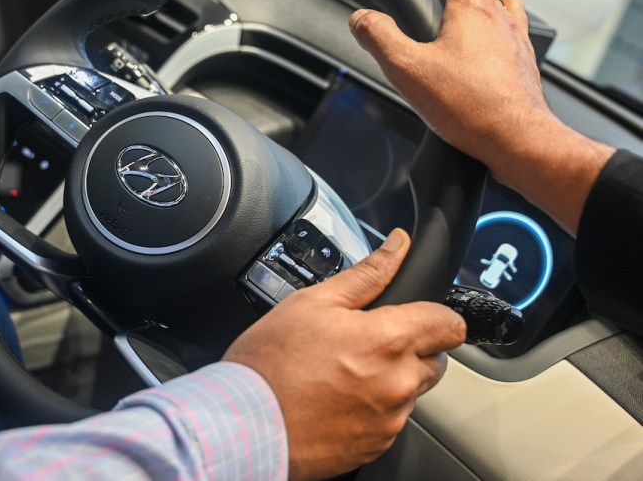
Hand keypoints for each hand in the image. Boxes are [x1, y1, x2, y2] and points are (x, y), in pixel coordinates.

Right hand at [223, 229, 464, 479]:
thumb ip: (367, 273)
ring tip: (340, 375)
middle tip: (363, 344)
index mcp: (388, 341)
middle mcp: (398, 384)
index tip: (414, 316)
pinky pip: (389, 422)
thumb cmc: (270, 363)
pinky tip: (334, 400)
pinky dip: (371, 410)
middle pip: (435, 360)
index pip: (450, 324)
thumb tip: (397, 246)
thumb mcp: (313, 302)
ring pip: (410, 392)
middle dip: (409, 348)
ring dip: (389, 381)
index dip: (434, 315)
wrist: (243, 423)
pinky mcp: (376, 446)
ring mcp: (389, 420)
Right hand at [349, 0, 612, 234]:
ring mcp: (515, 44)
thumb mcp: (408, 69)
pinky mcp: (521, 68)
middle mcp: (500, 20)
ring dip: (475, 7)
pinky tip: (472, 60)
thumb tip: (362, 19)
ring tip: (451, 24)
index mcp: (473, 9)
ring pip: (498, 10)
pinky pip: (506, 38)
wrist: (518, 141)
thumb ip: (380, 38)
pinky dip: (488, 37)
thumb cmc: (471, 107)